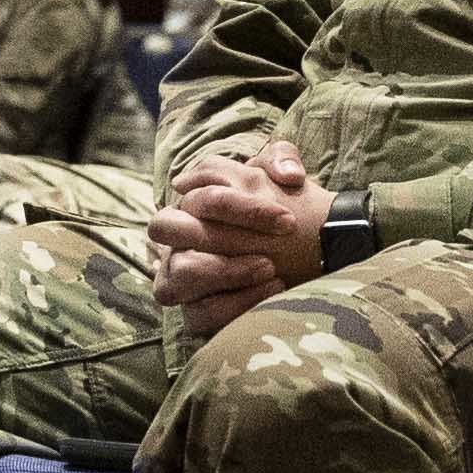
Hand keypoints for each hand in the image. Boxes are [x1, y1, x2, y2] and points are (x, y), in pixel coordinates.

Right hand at [151, 144, 324, 325]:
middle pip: (166, 230)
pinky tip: (271, 292)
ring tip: (270, 269)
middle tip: (272, 248)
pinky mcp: (195, 312)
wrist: (306, 258)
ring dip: (225, 272)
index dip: (240, 208)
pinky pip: (199, 314)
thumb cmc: (283, 216)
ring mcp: (179, 278)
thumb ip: (282, 158)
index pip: (197, 197)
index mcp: (189, 204)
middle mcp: (175, 239)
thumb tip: (284, 173)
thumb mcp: (282, 177)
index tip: (287, 220)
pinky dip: (235, 305)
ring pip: (177, 275)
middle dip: (222, 237)